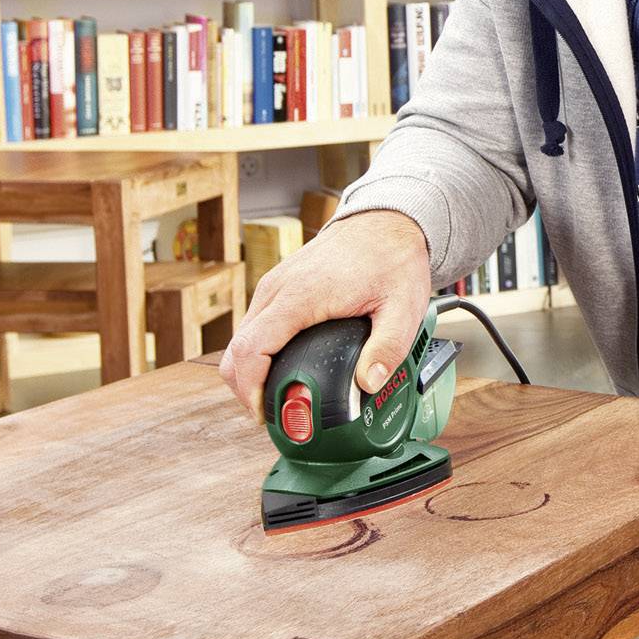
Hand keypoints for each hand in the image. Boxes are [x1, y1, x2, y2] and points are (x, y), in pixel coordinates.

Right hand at [219, 210, 432, 420]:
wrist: (386, 223)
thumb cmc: (392, 259)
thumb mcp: (403, 306)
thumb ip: (388, 347)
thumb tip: (369, 383)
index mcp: (300, 296)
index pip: (251, 349)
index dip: (249, 388)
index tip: (262, 414)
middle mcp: (277, 290)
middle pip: (236, 349)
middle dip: (245, 389)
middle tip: (273, 415)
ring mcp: (274, 287)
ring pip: (241, 338)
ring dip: (250, 372)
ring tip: (279, 397)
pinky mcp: (278, 287)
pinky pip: (254, 326)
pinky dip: (257, 353)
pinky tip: (283, 369)